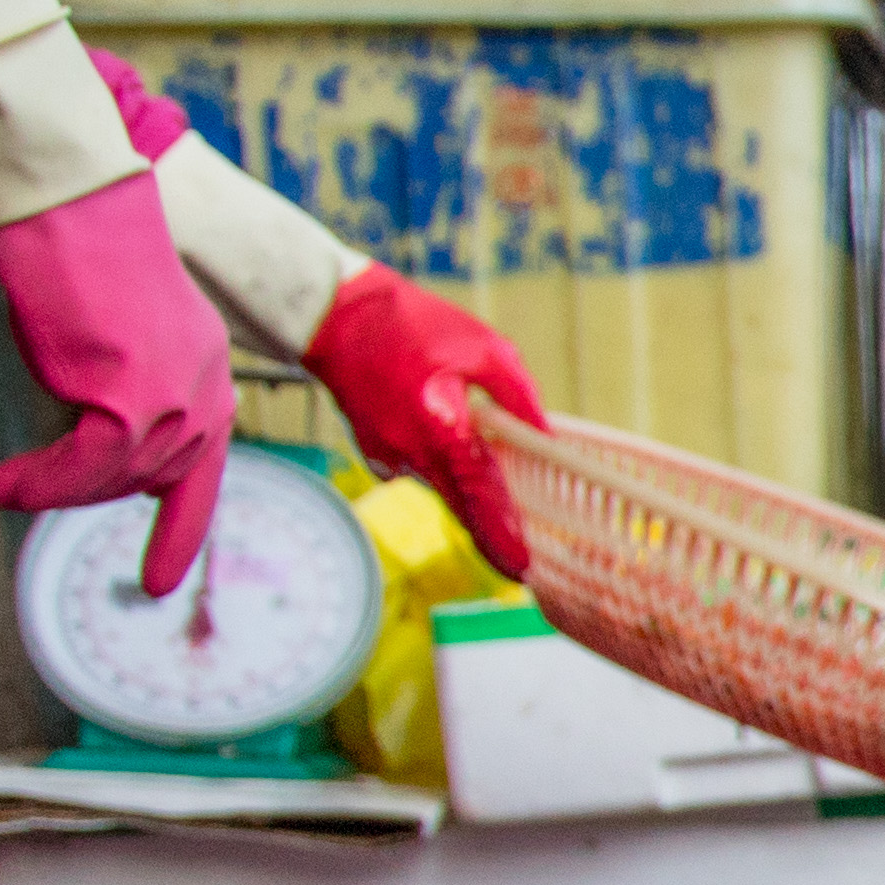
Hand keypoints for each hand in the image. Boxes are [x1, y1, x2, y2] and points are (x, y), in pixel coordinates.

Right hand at [0, 52, 240, 591]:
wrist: (67, 200)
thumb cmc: (73, 250)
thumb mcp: (109, 332)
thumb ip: (117, 387)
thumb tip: (98, 437)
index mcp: (208, 370)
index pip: (204, 467)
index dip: (179, 528)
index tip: (158, 585)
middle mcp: (207, 387)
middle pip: (151, 476)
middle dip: (88, 490)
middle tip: (24, 487)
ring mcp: (177, 395)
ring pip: (116, 476)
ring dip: (54, 489)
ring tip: (1, 489)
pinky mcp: (133, 396)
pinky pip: (84, 468)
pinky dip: (41, 485)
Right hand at [303, 264, 553, 576]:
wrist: (337, 316)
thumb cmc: (415, 325)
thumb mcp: (486, 349)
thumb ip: (518, 396)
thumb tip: (547, 437)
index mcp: (442, 426)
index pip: (479, 495)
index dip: (501, 534)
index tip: (521, 568)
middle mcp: (410, 451)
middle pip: (460, 508)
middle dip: (490, 535)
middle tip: (521, 563)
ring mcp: (386, 456)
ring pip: (441, 490)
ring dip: (467, 494)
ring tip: (494, 491)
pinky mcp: (374, 453)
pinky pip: (418, 472)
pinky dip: (440, 468)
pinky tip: (447, 443)